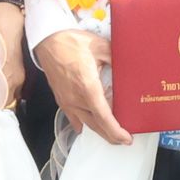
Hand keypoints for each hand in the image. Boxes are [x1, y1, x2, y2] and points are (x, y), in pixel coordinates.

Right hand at [36, 29, 130, 144]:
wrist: (48, 40)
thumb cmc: (71, 42)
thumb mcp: (101, 47)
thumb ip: (118, 59)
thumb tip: (132, 65)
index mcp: (87, 87)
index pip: (103, 117)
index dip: (116, 131)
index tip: (126, 138)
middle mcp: (75, 99)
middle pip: (95, 125)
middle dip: (111, 135)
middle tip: (124, 139)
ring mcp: (66, 101)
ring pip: (85, 123)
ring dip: (99, 130)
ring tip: (111, 132)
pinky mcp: (61, 99)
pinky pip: (73, 118)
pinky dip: (84, 124)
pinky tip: (89, 124)